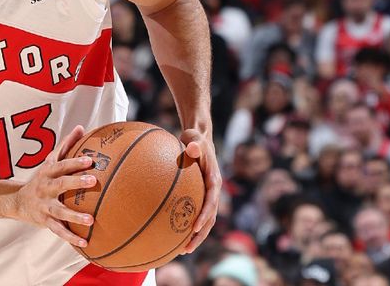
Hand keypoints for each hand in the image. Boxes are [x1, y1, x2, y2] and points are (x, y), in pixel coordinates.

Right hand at [12, 125, 96, 247]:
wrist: (18, 202)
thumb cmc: (43, 178)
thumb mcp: (50, 161)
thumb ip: (66, 145)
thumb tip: (81, 128)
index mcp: (48, 172)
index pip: (62, 165)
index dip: (75, 162)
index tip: (90, 160)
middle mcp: (45, 188)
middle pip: (60, 184)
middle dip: (76, 182)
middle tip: (93, 181)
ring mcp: (44, 206)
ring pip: (60, 211)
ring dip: (75, 216)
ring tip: (91, 220)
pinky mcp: (45, 222)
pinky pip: (59, 231)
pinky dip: (71, 237)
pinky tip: (85, 243)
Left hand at [178, 129, 220, 253]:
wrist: (198, 139)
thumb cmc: (195, 138)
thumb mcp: (195, 138)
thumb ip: (194, 144)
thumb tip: (192, 147)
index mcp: (214, 180)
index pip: (211, 201)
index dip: (205, 215)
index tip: (195, 226)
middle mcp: (213, 191)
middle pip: (210, 218)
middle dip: (200, 235)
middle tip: (187, 248)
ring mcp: (208, 195)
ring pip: (205, 221)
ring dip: (196, 236)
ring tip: (182, 250)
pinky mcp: (200, 196)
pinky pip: (196, 214)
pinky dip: (189, 226)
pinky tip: (174, 235)